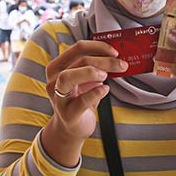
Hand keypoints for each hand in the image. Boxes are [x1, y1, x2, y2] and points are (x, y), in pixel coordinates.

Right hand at [43, 41, 127, 164]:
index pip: (77, 48)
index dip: (98, 47)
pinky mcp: (67, 114)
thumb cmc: (79, 100)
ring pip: (67, 77)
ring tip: (106, 76)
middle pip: (77, 61)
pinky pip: (80, 101)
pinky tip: (105, 90)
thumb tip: (116, 57)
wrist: (71, 128)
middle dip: (103, 60)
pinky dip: (95, 93)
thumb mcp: (84, 81)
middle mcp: (54, 80)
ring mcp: (58, 97)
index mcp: (58, 67)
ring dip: (90, 72)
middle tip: (121, 64)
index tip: (115, 51)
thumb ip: (94, 68)